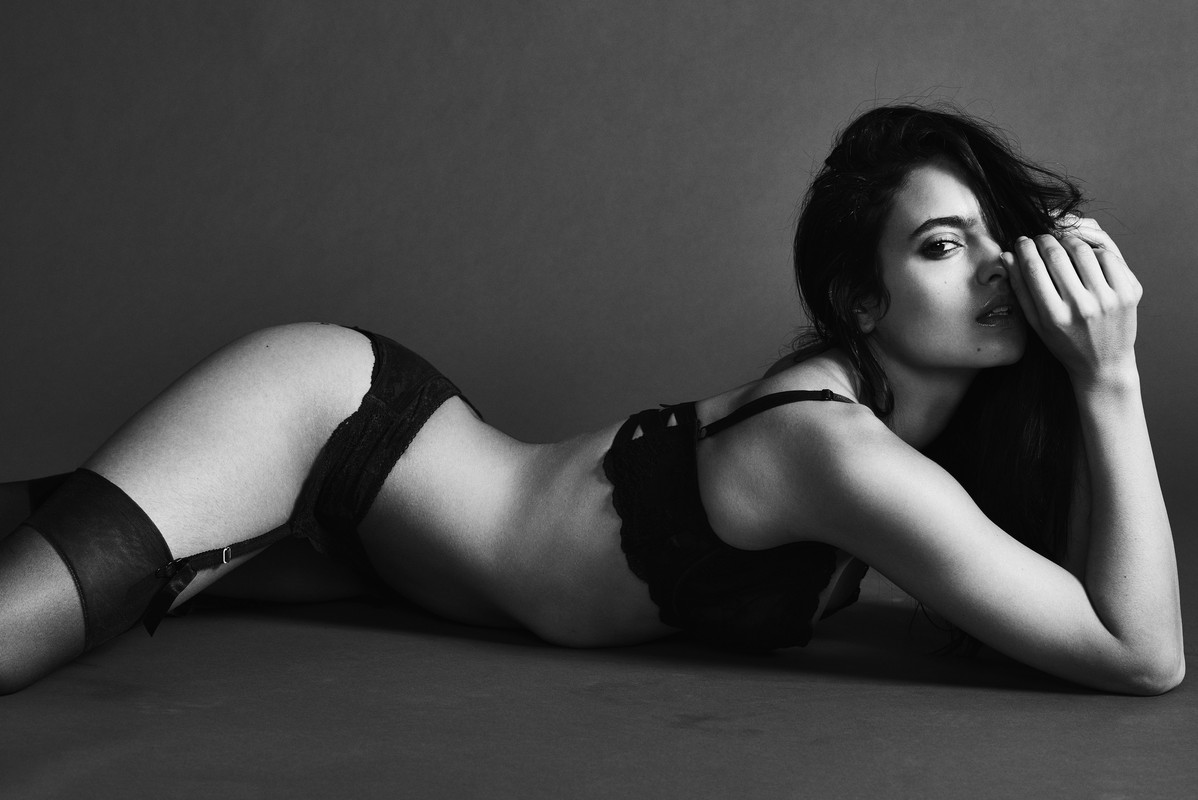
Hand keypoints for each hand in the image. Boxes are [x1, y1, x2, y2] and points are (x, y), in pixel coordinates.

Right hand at [1004, 217, 1141, 386]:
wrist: (1104, 363)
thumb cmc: (1065, 343)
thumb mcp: (1036, 323)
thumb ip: (1021, 289)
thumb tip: (1008, 255)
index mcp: (1055, 316)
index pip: (1034, 268)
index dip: (1025, 249)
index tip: (1021, 241)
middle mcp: (1083, 307)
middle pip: (1058, 255)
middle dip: (1045, 240)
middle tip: (1040, 239)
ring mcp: (1110, 299)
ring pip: (1084, 250)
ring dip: (1068, 240)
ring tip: (1061, 242)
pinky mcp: (1130, 292)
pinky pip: (1109, 257)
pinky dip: (1094, 250)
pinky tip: (1085, 255)